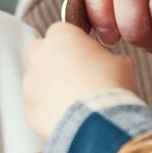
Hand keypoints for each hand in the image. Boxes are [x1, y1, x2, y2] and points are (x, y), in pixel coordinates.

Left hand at [22, 23, 137, 138]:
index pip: (59, 30)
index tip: (81, 53)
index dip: (71, 42)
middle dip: (49, 59)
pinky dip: (48, 112)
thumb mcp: (121, 63)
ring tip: (72, 101)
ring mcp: (31, 84)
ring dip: (48, 88)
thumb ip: (108, 58)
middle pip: (36, 50)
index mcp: (62, 37)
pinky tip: (68, 117)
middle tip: (70, 74)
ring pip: (34, 81)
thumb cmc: (112, 88)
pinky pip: (37, 107)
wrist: (100, 122)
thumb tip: (111, 64)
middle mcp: (41, 57)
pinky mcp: (30, 110)